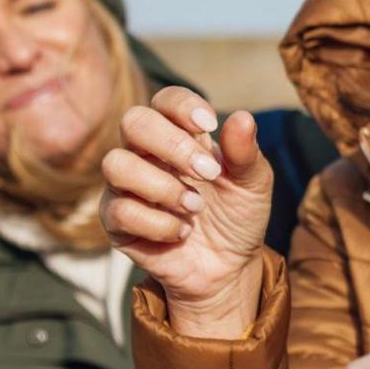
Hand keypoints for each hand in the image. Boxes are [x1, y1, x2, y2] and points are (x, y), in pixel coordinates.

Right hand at [100, 86, 272, 337]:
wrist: (228, 267)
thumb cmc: (238, 216)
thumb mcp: (253, 185)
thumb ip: (246, 153)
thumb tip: (241, 117)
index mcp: (180, 136)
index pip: (165, 101)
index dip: (182, 105)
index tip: (209, 124)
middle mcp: (146, 154)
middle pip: (134, 122)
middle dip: (171, 145)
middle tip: (208, 174)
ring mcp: (126, 186)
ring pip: (116, 164)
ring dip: (162, 186)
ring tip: (195, 208)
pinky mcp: (116, 221)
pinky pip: (119, 210)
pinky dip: (157, 223)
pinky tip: (182, 233)